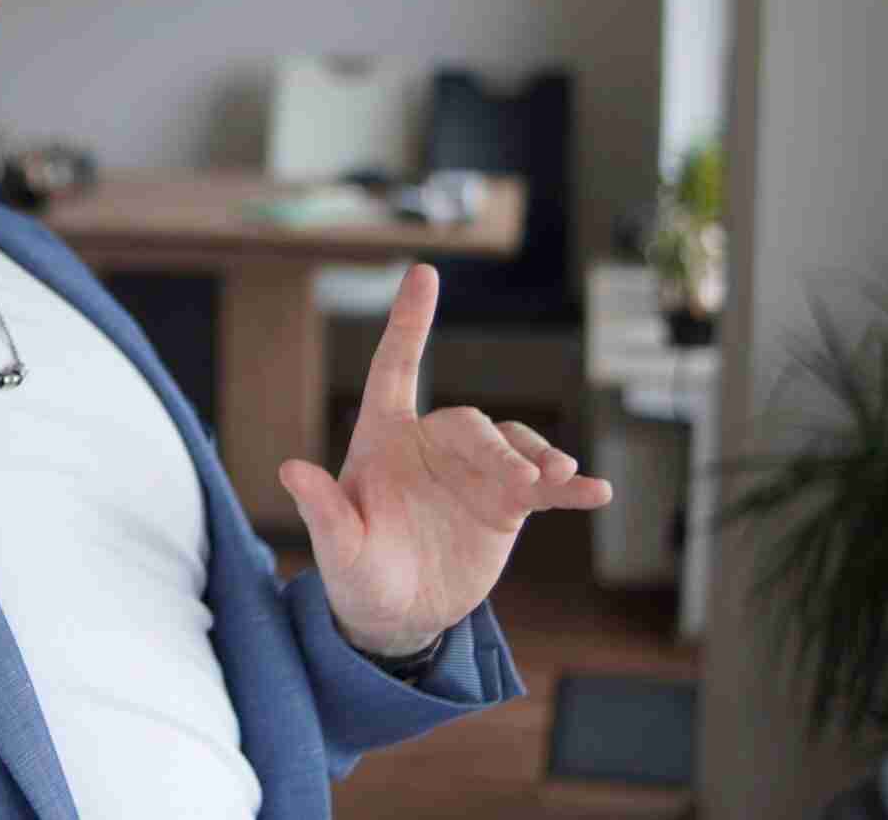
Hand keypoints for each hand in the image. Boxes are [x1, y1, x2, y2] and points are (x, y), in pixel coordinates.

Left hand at [277, 264, 611, 655]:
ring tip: (561, 477)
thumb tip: (290, 470)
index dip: (408, 323)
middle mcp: (433, 445)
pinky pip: (546, 487)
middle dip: (497, 447)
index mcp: (383, 439)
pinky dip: (571, 488)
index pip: (394, 369)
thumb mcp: (337, 548)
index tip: (423, 273)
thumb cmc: (356, 573)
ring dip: (540, 457)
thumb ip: (322, 510)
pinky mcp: (508, 504)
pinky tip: (597, 494)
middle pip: (471, 424)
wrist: (397, 614)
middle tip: (522, 479)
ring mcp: (475, 472)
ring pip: (515, 446)